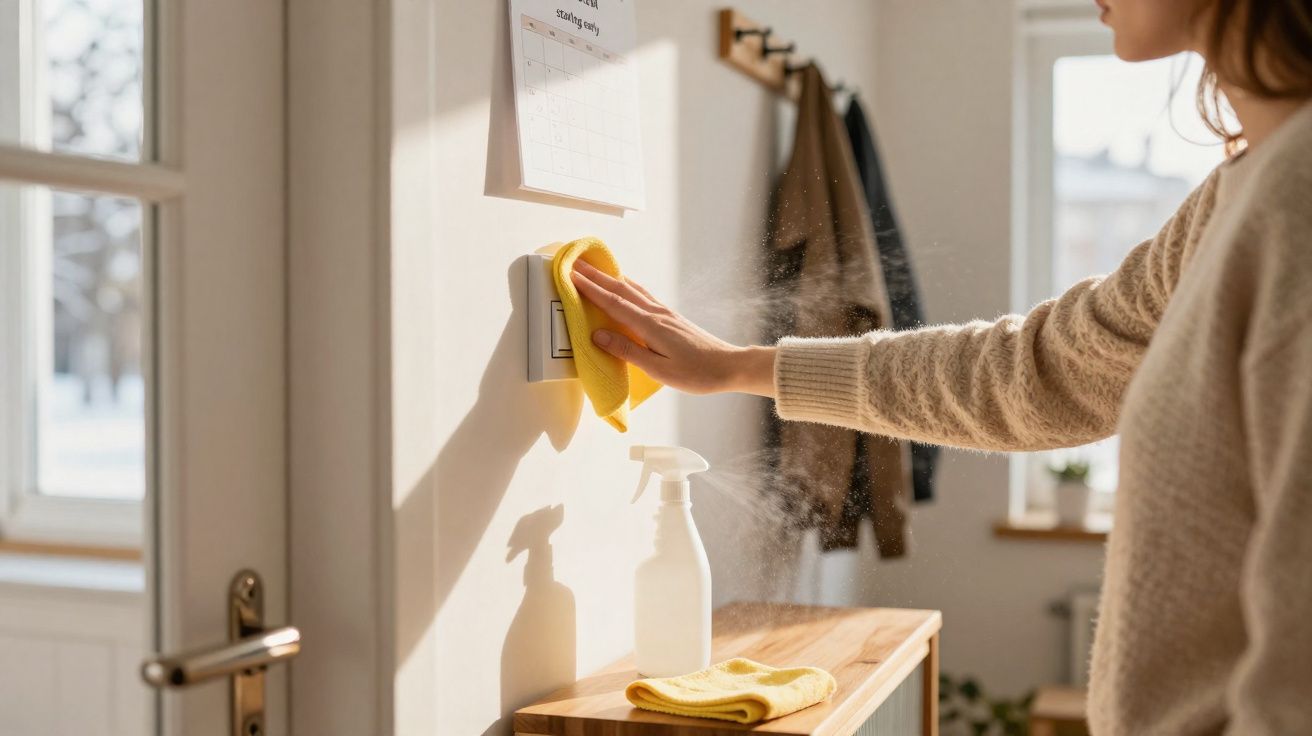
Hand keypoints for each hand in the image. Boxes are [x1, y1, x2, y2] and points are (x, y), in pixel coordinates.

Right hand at [569, 260, 776, 396]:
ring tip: (594, 269)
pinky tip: (625, 285)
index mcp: (650, 326)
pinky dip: (628, 286)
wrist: (728, 366)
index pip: (614, 303)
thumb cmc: (695, 373)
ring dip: (611, 278)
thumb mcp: (659, 369)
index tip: (571, 276)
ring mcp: (665, 313)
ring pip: (632, 289)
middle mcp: (656, 313)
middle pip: (621, 289)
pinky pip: (643, 295)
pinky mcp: (671, 317)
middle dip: (597, 276)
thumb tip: (598, 336)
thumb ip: (627, 351)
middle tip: (575, 263)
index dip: (591, 289)